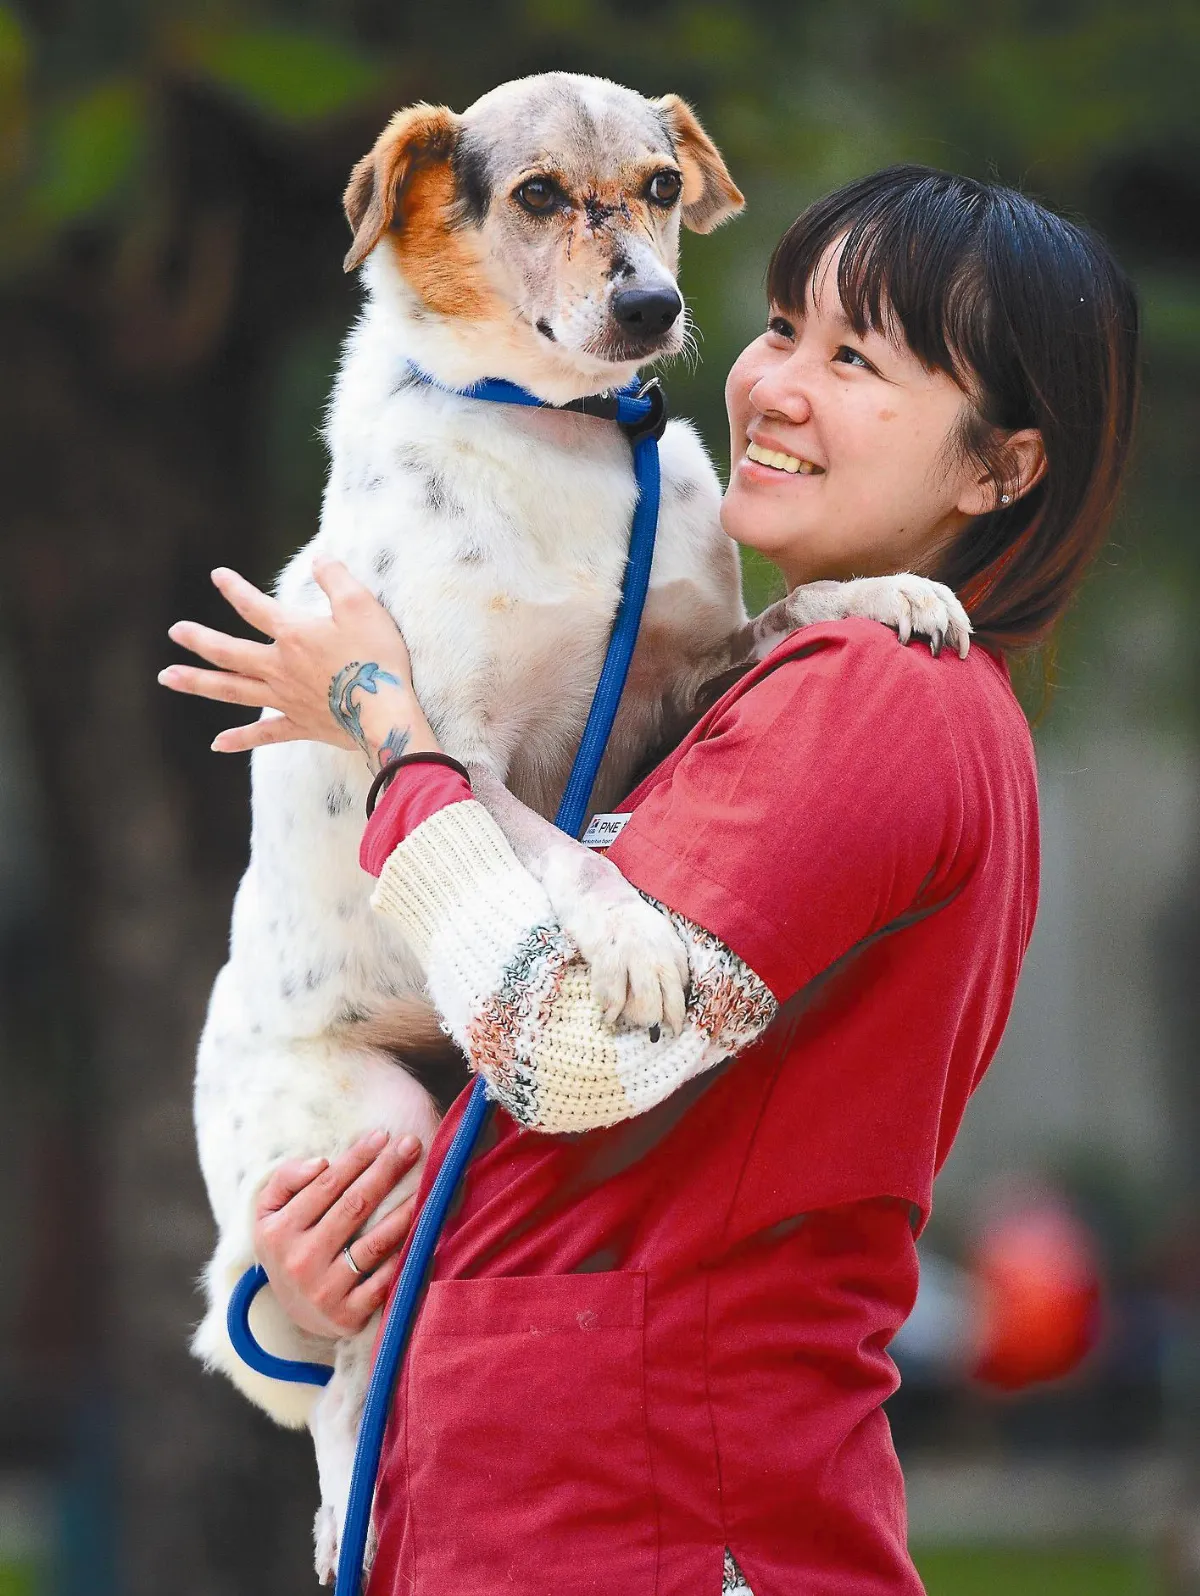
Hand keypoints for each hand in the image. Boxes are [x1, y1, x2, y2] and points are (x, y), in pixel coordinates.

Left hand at [158, 559, 440, 769]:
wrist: (384, 713)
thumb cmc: (376, 658)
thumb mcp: (362, 606)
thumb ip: (337, 579)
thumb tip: (319, 558)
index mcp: (293, 635)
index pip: (255, 607)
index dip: (234, 589)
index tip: (216, 576)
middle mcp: (280, 667)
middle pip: (229, 652)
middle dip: (199, 640)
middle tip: (174, 631)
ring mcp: (286, 699)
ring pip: (232, 690)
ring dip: (198, 683)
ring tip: (168, 677)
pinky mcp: (300, 725)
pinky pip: (264, 734)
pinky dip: (239, 739)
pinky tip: (216, 744)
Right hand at [252, 1130, 422, 1337]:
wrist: (294, 1312)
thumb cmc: (288, 1246)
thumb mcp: (268, 1212)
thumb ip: (285, 1179)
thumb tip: (322, 1163)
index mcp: (277, 1231)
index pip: (326, 1185)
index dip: (357, 1157)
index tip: (383, 1135)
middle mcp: (299, 1262)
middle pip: (354, 1206)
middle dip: (386, 1170)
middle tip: (412, 1144)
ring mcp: (324, 1291)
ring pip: (374, 1243)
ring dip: (404, 1211)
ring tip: (427, 1185)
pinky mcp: (347, 1315)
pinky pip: (383, 1280)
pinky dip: (404, 1254)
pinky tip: (422, 1231)